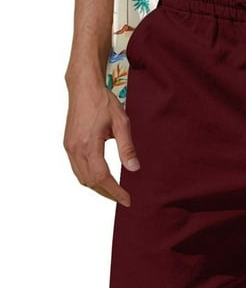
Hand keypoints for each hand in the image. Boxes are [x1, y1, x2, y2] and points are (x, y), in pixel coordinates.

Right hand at [63, 81, 139, 205]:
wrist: (84, 88)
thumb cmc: (104, 103)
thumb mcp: (122, 123)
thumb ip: (127, 148)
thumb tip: (134, 169)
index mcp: (89, 145)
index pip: (102, 178)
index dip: (115, 191)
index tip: (127, 200)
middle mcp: (75, 149)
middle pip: (90, 182)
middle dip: (107, 193)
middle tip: (123, 198)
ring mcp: (69, 148)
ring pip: (82, 178)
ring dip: (97, 188)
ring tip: (114, 191)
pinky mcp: (68, 145)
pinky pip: (77, 169)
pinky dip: (89, 178)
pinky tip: (101, 178)